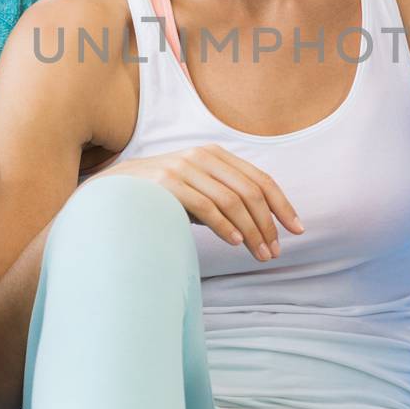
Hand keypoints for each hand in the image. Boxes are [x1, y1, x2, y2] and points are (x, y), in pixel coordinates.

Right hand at [96, 145, 303, 261]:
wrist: (112, 191)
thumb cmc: (162, 196)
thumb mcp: (197, 190)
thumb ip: (225, 196)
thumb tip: (263, 224)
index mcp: (215, 154)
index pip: (260, 180)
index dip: (282, 205)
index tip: (297, 230)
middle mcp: (202, 156)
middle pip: (250, 192)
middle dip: (268, 224)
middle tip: (275, 251)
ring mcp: (184, 168)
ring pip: (232, 201)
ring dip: (251, 231)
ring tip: (260, 254)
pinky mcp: (168, 184)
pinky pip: (207, 206)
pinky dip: (225, 226)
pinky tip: (236, 243)